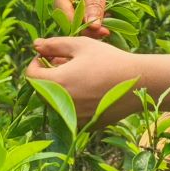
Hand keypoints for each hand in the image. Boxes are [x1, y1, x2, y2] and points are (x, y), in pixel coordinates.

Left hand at [27, 36, 143, 123]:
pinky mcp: (85, 126)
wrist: (139, 82)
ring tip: (78, 76)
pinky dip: (72, 103)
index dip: (36, 63)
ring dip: (59, 89)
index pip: (30, 75)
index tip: (48, 56)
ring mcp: (73, 118)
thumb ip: (54, 44)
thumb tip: (35, 45)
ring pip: (54, 103)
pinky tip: (88, 91)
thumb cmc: (109, 59)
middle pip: (41, 91)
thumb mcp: (80, 45)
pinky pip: (69, 114)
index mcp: (57, 83)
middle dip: (47, 76)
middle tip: (65, 64)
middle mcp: (61, 104)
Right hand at [47, 0, 112, 37]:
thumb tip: (93, 27)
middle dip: (86, 29)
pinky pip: (73, 13)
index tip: (105, 33)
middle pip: (67, 21)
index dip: (85, 29)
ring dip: (87, 24)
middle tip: (107, 32)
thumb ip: (94, 3)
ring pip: (71, 19)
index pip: (66, 19)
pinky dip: (86, 18)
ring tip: (106, 25)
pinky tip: (101, 18)